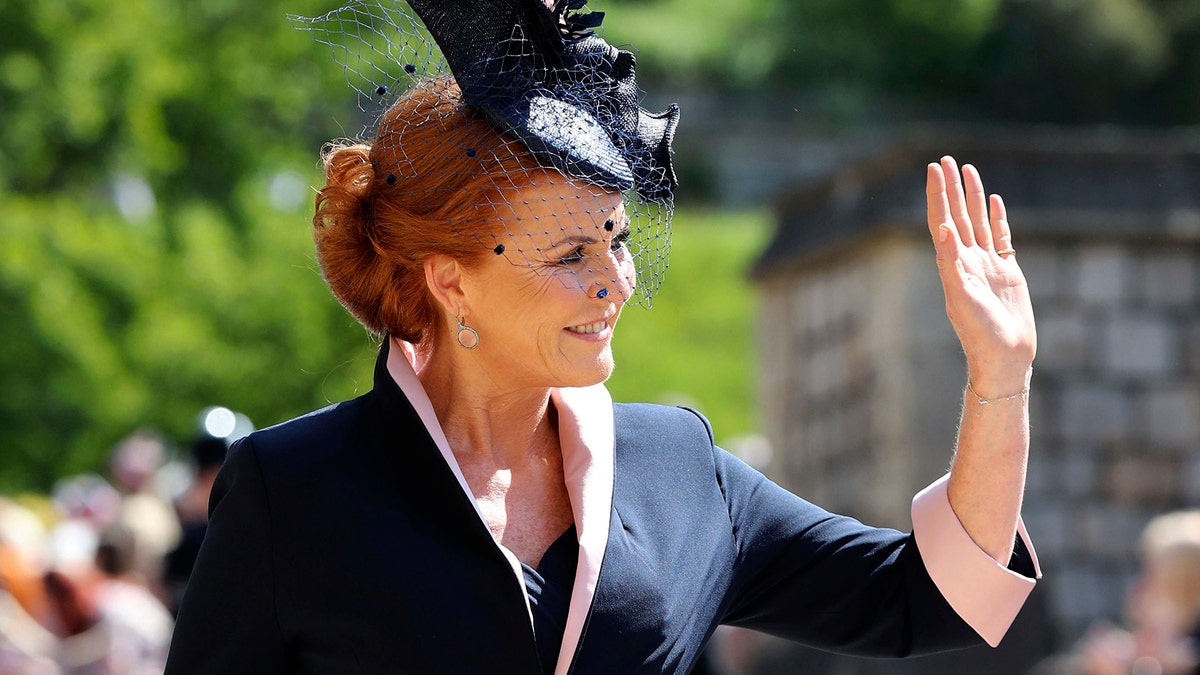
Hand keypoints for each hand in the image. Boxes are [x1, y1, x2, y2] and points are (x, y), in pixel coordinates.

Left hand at [927, 156, 1035, 396]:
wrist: (1004, 357)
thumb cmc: (980, 333)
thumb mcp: (962, 299)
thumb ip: (952, 264)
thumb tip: (944, 230)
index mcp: (952, 265)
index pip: (941, 222)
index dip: (937, 196)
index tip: (933, 169)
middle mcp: (966, 261)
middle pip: (956, 215)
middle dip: (950, 188)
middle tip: (945, 159)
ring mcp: (987, 265)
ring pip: (978, 221)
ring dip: (971, 196)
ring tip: (967, 170)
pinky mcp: (1007, 272)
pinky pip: (1000, 237)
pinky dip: (996, 218)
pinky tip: (993, 201)